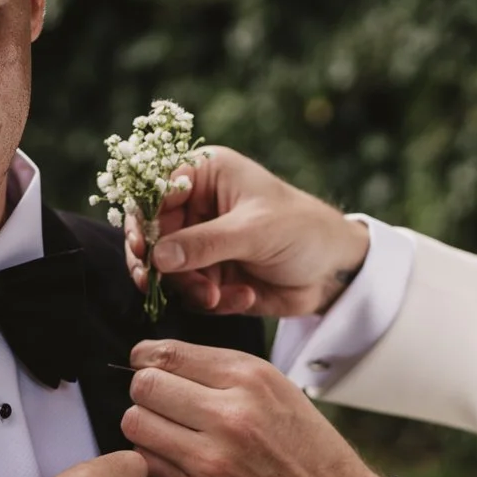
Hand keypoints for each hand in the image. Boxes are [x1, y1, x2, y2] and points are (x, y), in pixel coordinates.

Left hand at [121, 339, 378, 476]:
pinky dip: (155, 458)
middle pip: (144, 386)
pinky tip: (178, 459)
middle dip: (147, 391)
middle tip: (162, 403)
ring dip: (145, 425)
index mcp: (249, 378)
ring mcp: (209, 459)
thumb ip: (218, 371)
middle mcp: (228, 415)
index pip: (166, 354)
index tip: (146, 365)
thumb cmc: (302, 444)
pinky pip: (148, 463)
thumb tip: (155, 360)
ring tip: (169, 431)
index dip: (146, 359)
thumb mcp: (275, 388)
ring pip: (136, 424)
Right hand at [125, 146, 370, 316]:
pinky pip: (190, 292)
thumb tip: (157, 257)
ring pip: (168, 269)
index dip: (141, 219)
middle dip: (160, 264)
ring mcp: (201, 243)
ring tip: (217, 296)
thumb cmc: (302, 230)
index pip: (154, 191)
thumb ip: (204, 243)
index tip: (141, 248)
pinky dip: (211, 301)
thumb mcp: (254, 231)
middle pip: (152, 234)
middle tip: (155, 286)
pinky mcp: (209, 275)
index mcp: (205, 175)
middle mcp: (197, 206)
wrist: (335, 270)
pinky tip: (244, 297)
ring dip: (189, 288)